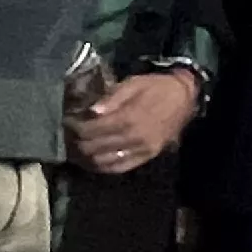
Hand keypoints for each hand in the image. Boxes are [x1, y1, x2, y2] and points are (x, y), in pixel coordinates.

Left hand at [69, 69, 195, 175]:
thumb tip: (92, 112)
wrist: (185, 97)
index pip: (91, 130)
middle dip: (75, 142)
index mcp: (129, 118)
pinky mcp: (147, 156)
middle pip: (94, 148)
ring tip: (76, 147)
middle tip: (68, 135)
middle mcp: (134, 138)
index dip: (74, 127)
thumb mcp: (133, 84)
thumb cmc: (156, 87)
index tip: (66, 121)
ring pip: (103, 161)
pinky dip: (102, 166)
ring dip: (85, 157)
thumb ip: (112, 98)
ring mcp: (142, 150)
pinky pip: (120, 167)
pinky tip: (93, 160)